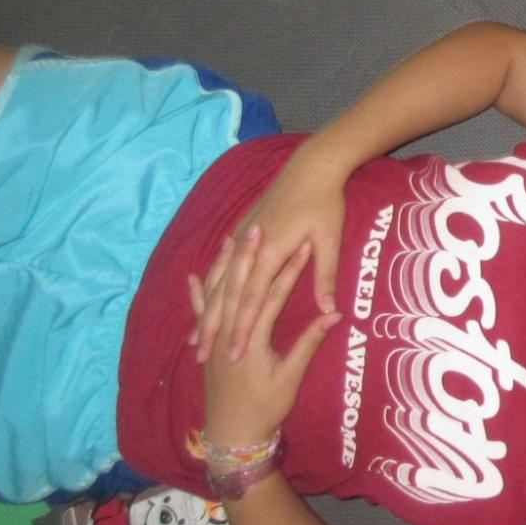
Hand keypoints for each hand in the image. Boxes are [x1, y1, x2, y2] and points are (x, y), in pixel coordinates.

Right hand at [191, 143, 347, 363]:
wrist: (311, 166)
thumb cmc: (325, 203)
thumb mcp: (330, 240)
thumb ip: (325, 276)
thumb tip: (329, 310)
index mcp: (271, 253)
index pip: (253, 301)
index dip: (241, 330)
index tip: (232, 356)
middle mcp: (249, 247)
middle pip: (227, 296)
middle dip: (213, 328)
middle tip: (200, 359)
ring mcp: (241, 236)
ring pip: (218, 281)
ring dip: (206, 310)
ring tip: (195, 337)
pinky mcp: (241, 228)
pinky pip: (221, 263)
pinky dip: (210, 284)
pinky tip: (202, 296)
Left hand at [191, 234, 338, 447]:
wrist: (233, 434)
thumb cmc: (267, 407)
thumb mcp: (292, 376)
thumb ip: (309, 342)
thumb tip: (334, 312)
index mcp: (254, 339)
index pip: (272, 296)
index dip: (291, 270)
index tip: (306, 245)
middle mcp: (232, 332)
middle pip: (242, 287)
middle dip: (252, 256)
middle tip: (263, 226)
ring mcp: (217, 338)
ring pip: (220, 293)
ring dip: (226, 266)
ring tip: (234, 237)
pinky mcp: (210, 345)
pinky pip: (201, 313)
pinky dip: (199, 294)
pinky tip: (194, 276)